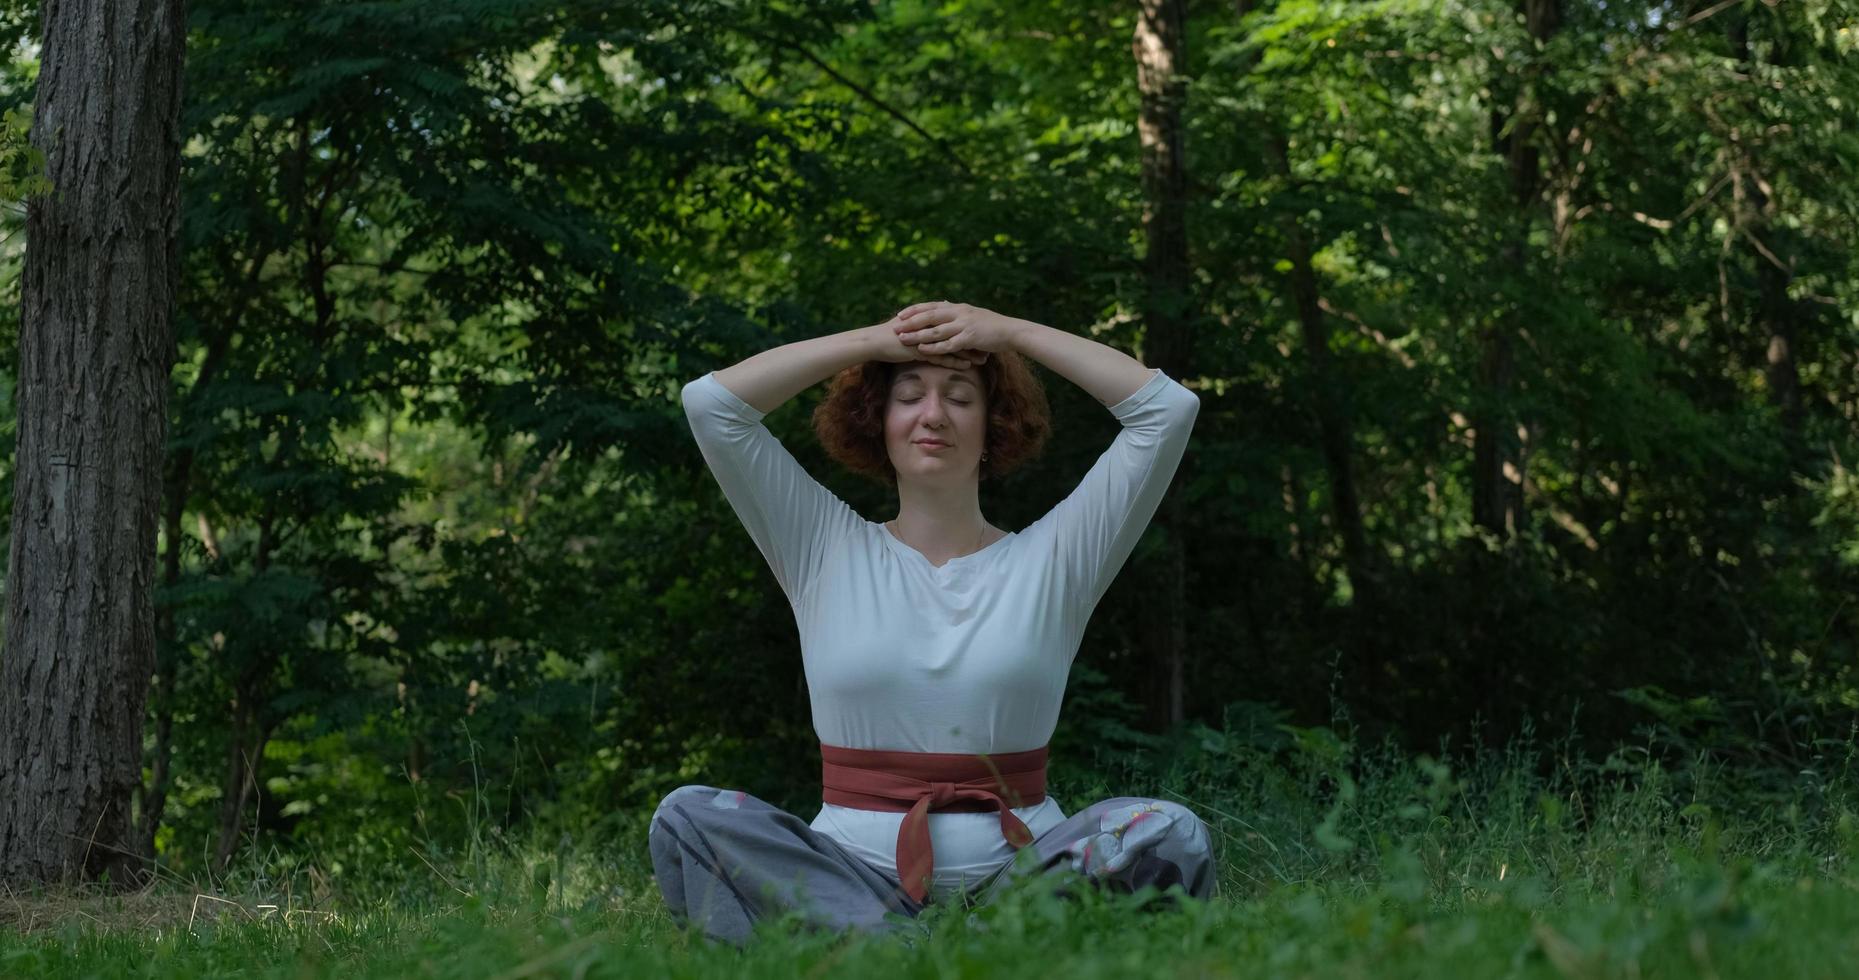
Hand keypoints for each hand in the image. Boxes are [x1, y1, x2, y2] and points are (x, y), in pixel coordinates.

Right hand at [865, 316, 989, 370]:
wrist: (872, 342)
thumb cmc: (888, 335)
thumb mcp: (906, 325)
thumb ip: (919, 321)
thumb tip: (928, 318)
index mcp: (927, 318)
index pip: (953, 322)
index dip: (968, 328)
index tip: (982, 334)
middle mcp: (928, 326)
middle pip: (957, 332)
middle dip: (974, 339)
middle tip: (989, 345)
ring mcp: (924, 337)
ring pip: (952, 345)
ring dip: (968, 352)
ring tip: (984, 359)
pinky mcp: (919, 349)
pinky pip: (941, 356)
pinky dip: (955, 360)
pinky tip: (967, 365)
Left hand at [893, 302, 1020, 360]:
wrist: (1011, 331)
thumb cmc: (992, 325)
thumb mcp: (973, 314)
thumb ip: (957, 311)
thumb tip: (944, 304)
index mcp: (959, 307)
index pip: (932, 306)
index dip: (915, 310)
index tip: (900, 313)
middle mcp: (959, 313)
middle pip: (930, 316)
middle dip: (911, 321)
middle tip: (894, 326)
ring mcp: (964, 325)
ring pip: (935, 330)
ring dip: (917, 334)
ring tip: (902, 339)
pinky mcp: (969, 338)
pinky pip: (947, 344)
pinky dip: (933, 347)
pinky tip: (921, 350)